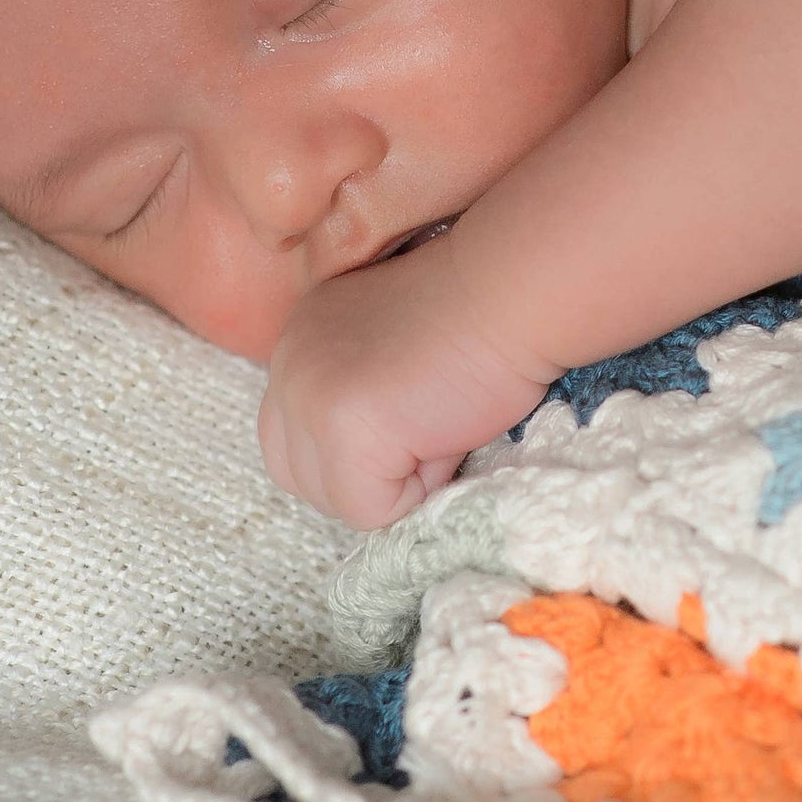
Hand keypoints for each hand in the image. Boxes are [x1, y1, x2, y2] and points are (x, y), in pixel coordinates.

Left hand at [257, 232, 555, 529]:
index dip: (356, 446)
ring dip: (392, 481)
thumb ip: (357, 391)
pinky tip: (444, 433)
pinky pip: (369, 509)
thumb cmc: (479, 315)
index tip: (413, 405)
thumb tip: (367, 464)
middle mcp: (289, 363)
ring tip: (438, 423)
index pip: (291, 433)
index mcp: (301, 339)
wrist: (512, 292)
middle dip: (360, 474)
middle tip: (425, 426)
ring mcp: (308, 398)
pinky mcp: (342, 431)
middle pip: (296, 472)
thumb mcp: (391, 347)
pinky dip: (417, 490)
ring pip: (331, 498)